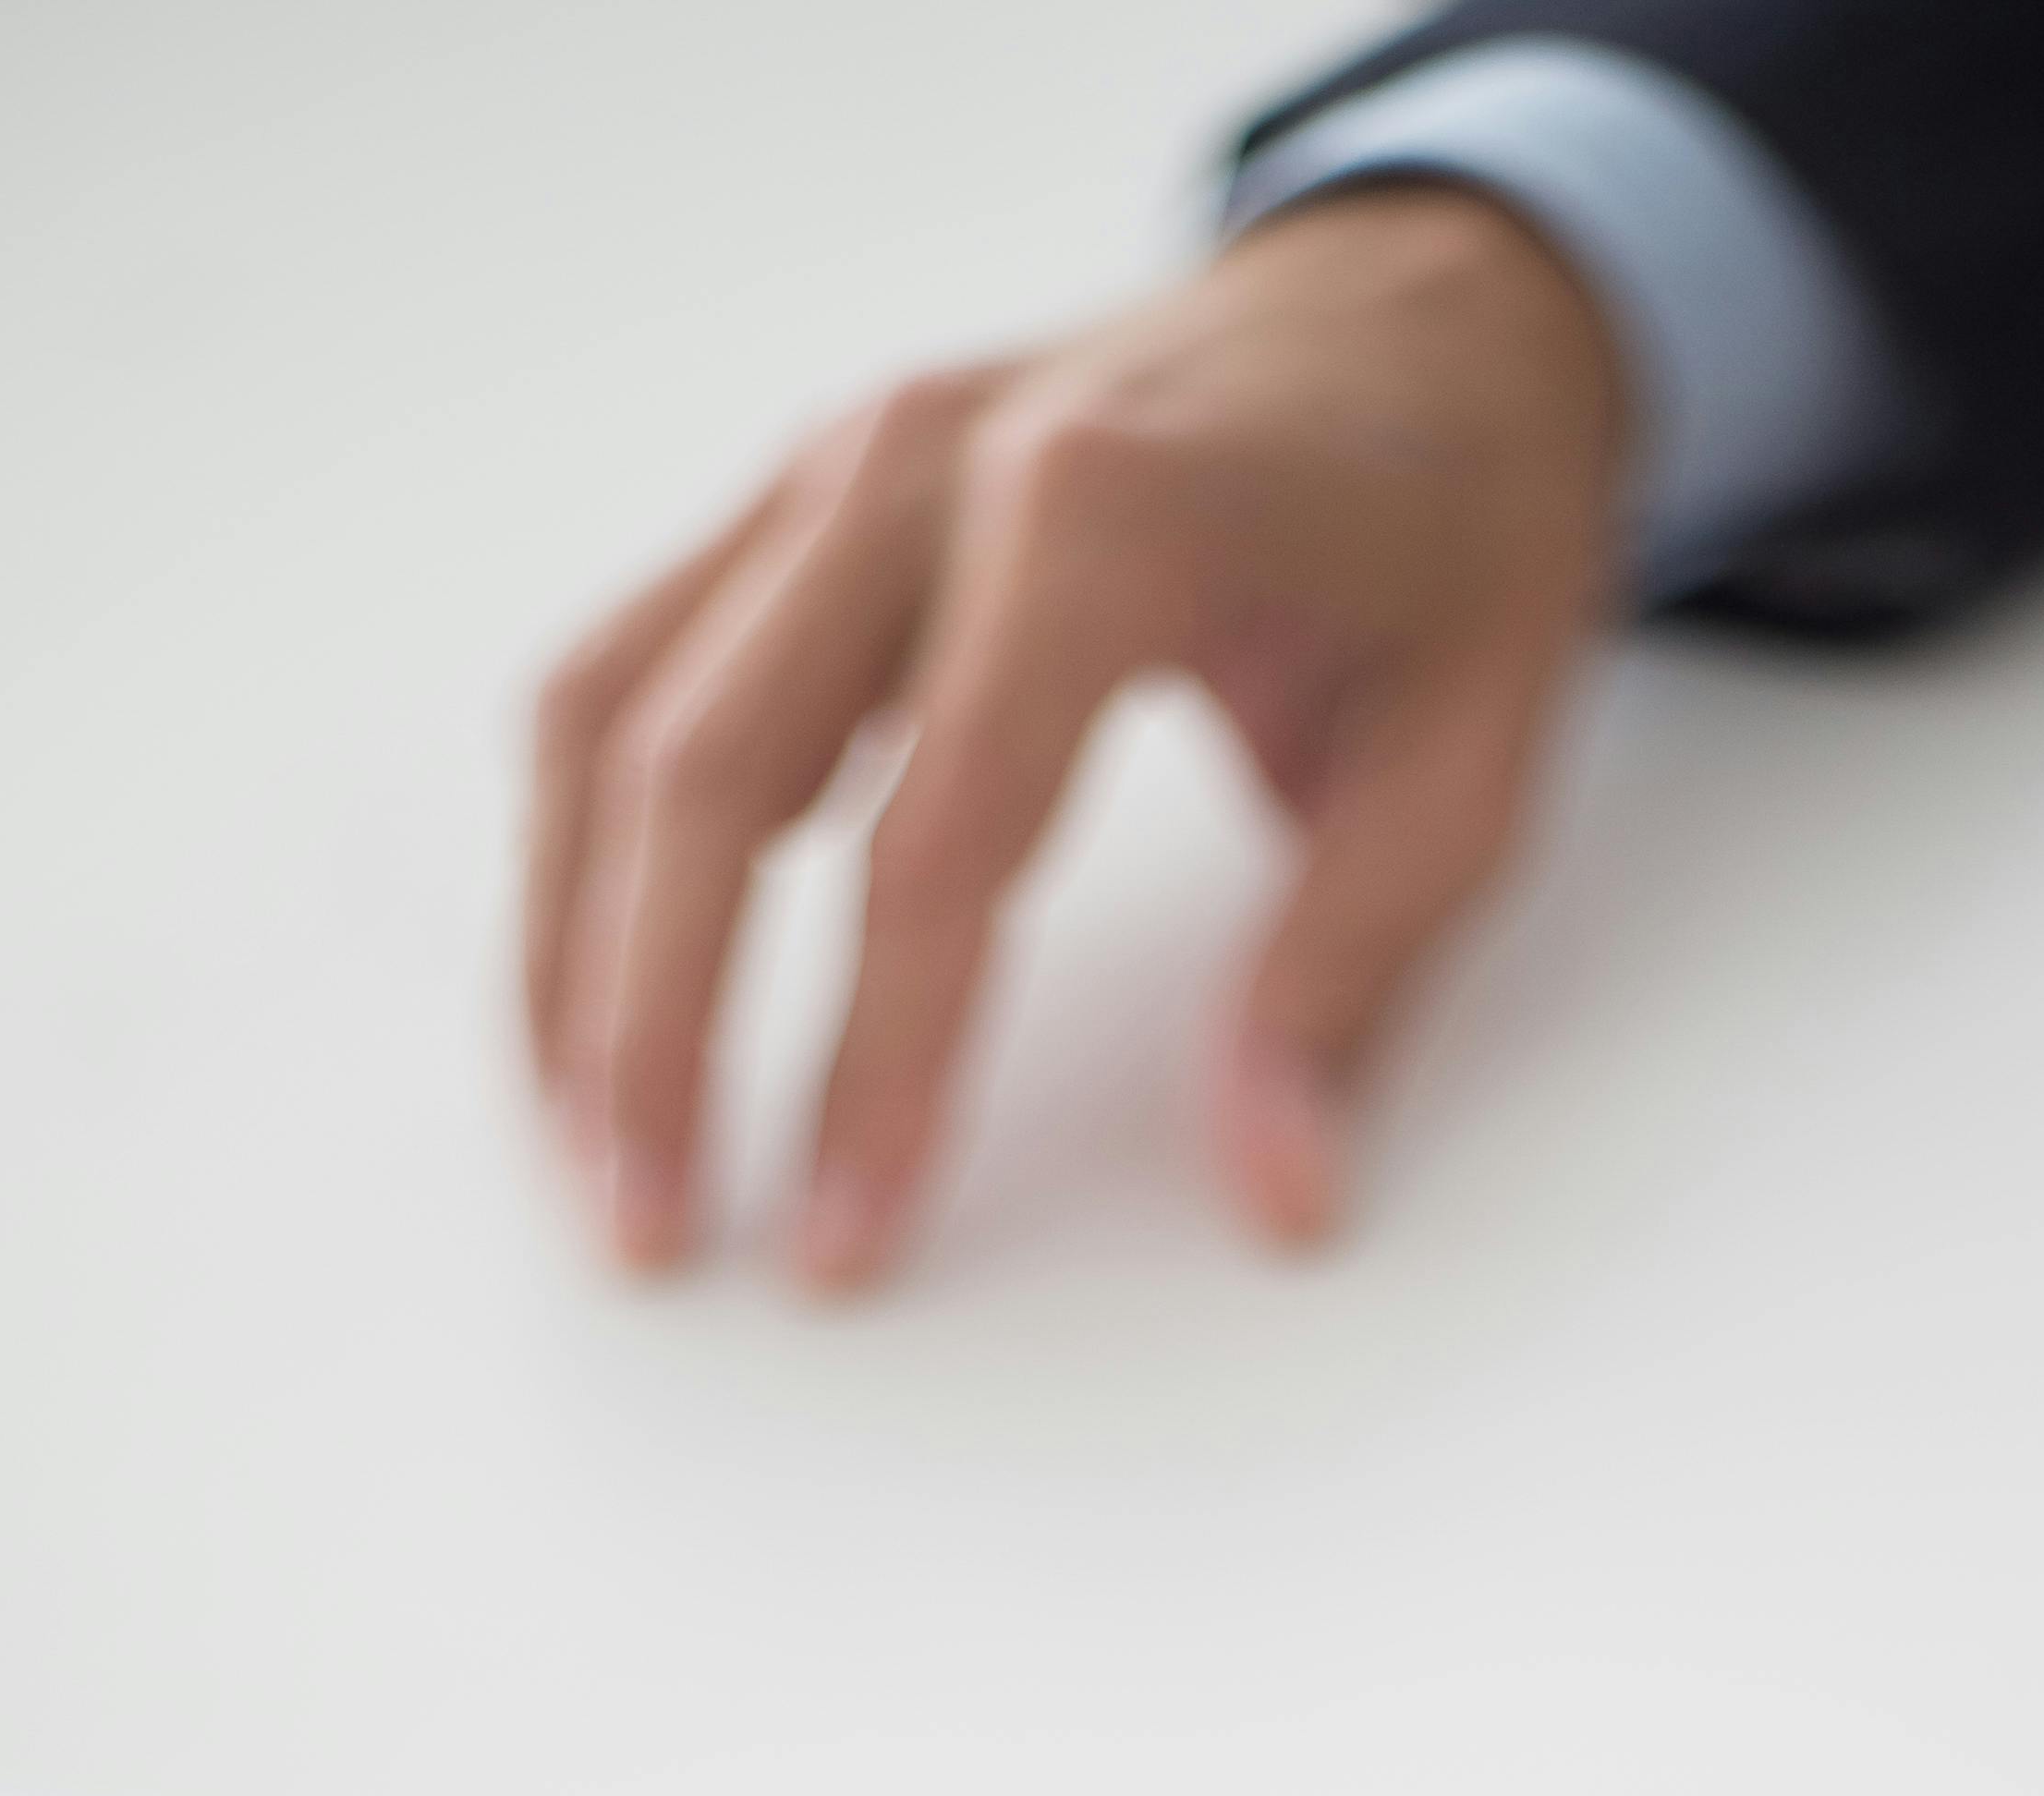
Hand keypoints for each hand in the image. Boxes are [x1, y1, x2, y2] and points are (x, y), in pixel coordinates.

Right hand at [525, 188, 1628, 1284]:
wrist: (1420, 304)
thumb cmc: (1450, 527)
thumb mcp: (1467, 766)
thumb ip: (1349, 983)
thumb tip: (1277, 1196)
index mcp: (1102, 510)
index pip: (938, 844)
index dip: (877, 1068)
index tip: (843, 1244)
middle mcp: (924, 458)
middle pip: (710, 770)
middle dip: (658, 1030)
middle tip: (652, 1239)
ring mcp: (836, 462)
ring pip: (618, 713)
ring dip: (575, 949)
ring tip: (591, 1154)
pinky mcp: (796, 496)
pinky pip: (628, 667)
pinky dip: (590, 842)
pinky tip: (602, 997)